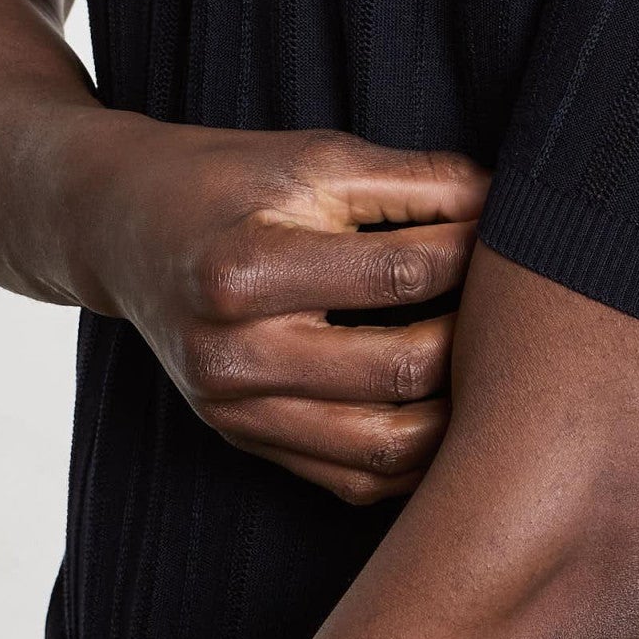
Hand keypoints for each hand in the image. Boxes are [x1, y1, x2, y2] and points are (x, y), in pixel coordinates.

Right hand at [75, 118, 491, 504]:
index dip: (473, 251)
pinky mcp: (246, 443)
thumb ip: (417, 180)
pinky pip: (353, 481)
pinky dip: (416, 458)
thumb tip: (512, 203)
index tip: (511, 232)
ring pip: (385, 446)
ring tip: (497, 368)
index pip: (400, 273)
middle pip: (400, 369)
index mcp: (245, 269)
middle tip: (516, 306)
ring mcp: (234, 413)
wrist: (122, 227)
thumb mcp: (315, 157)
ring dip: (459, 413)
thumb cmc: (228, 179)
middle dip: (476, 334)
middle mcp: (232, 354)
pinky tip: (452, 415)